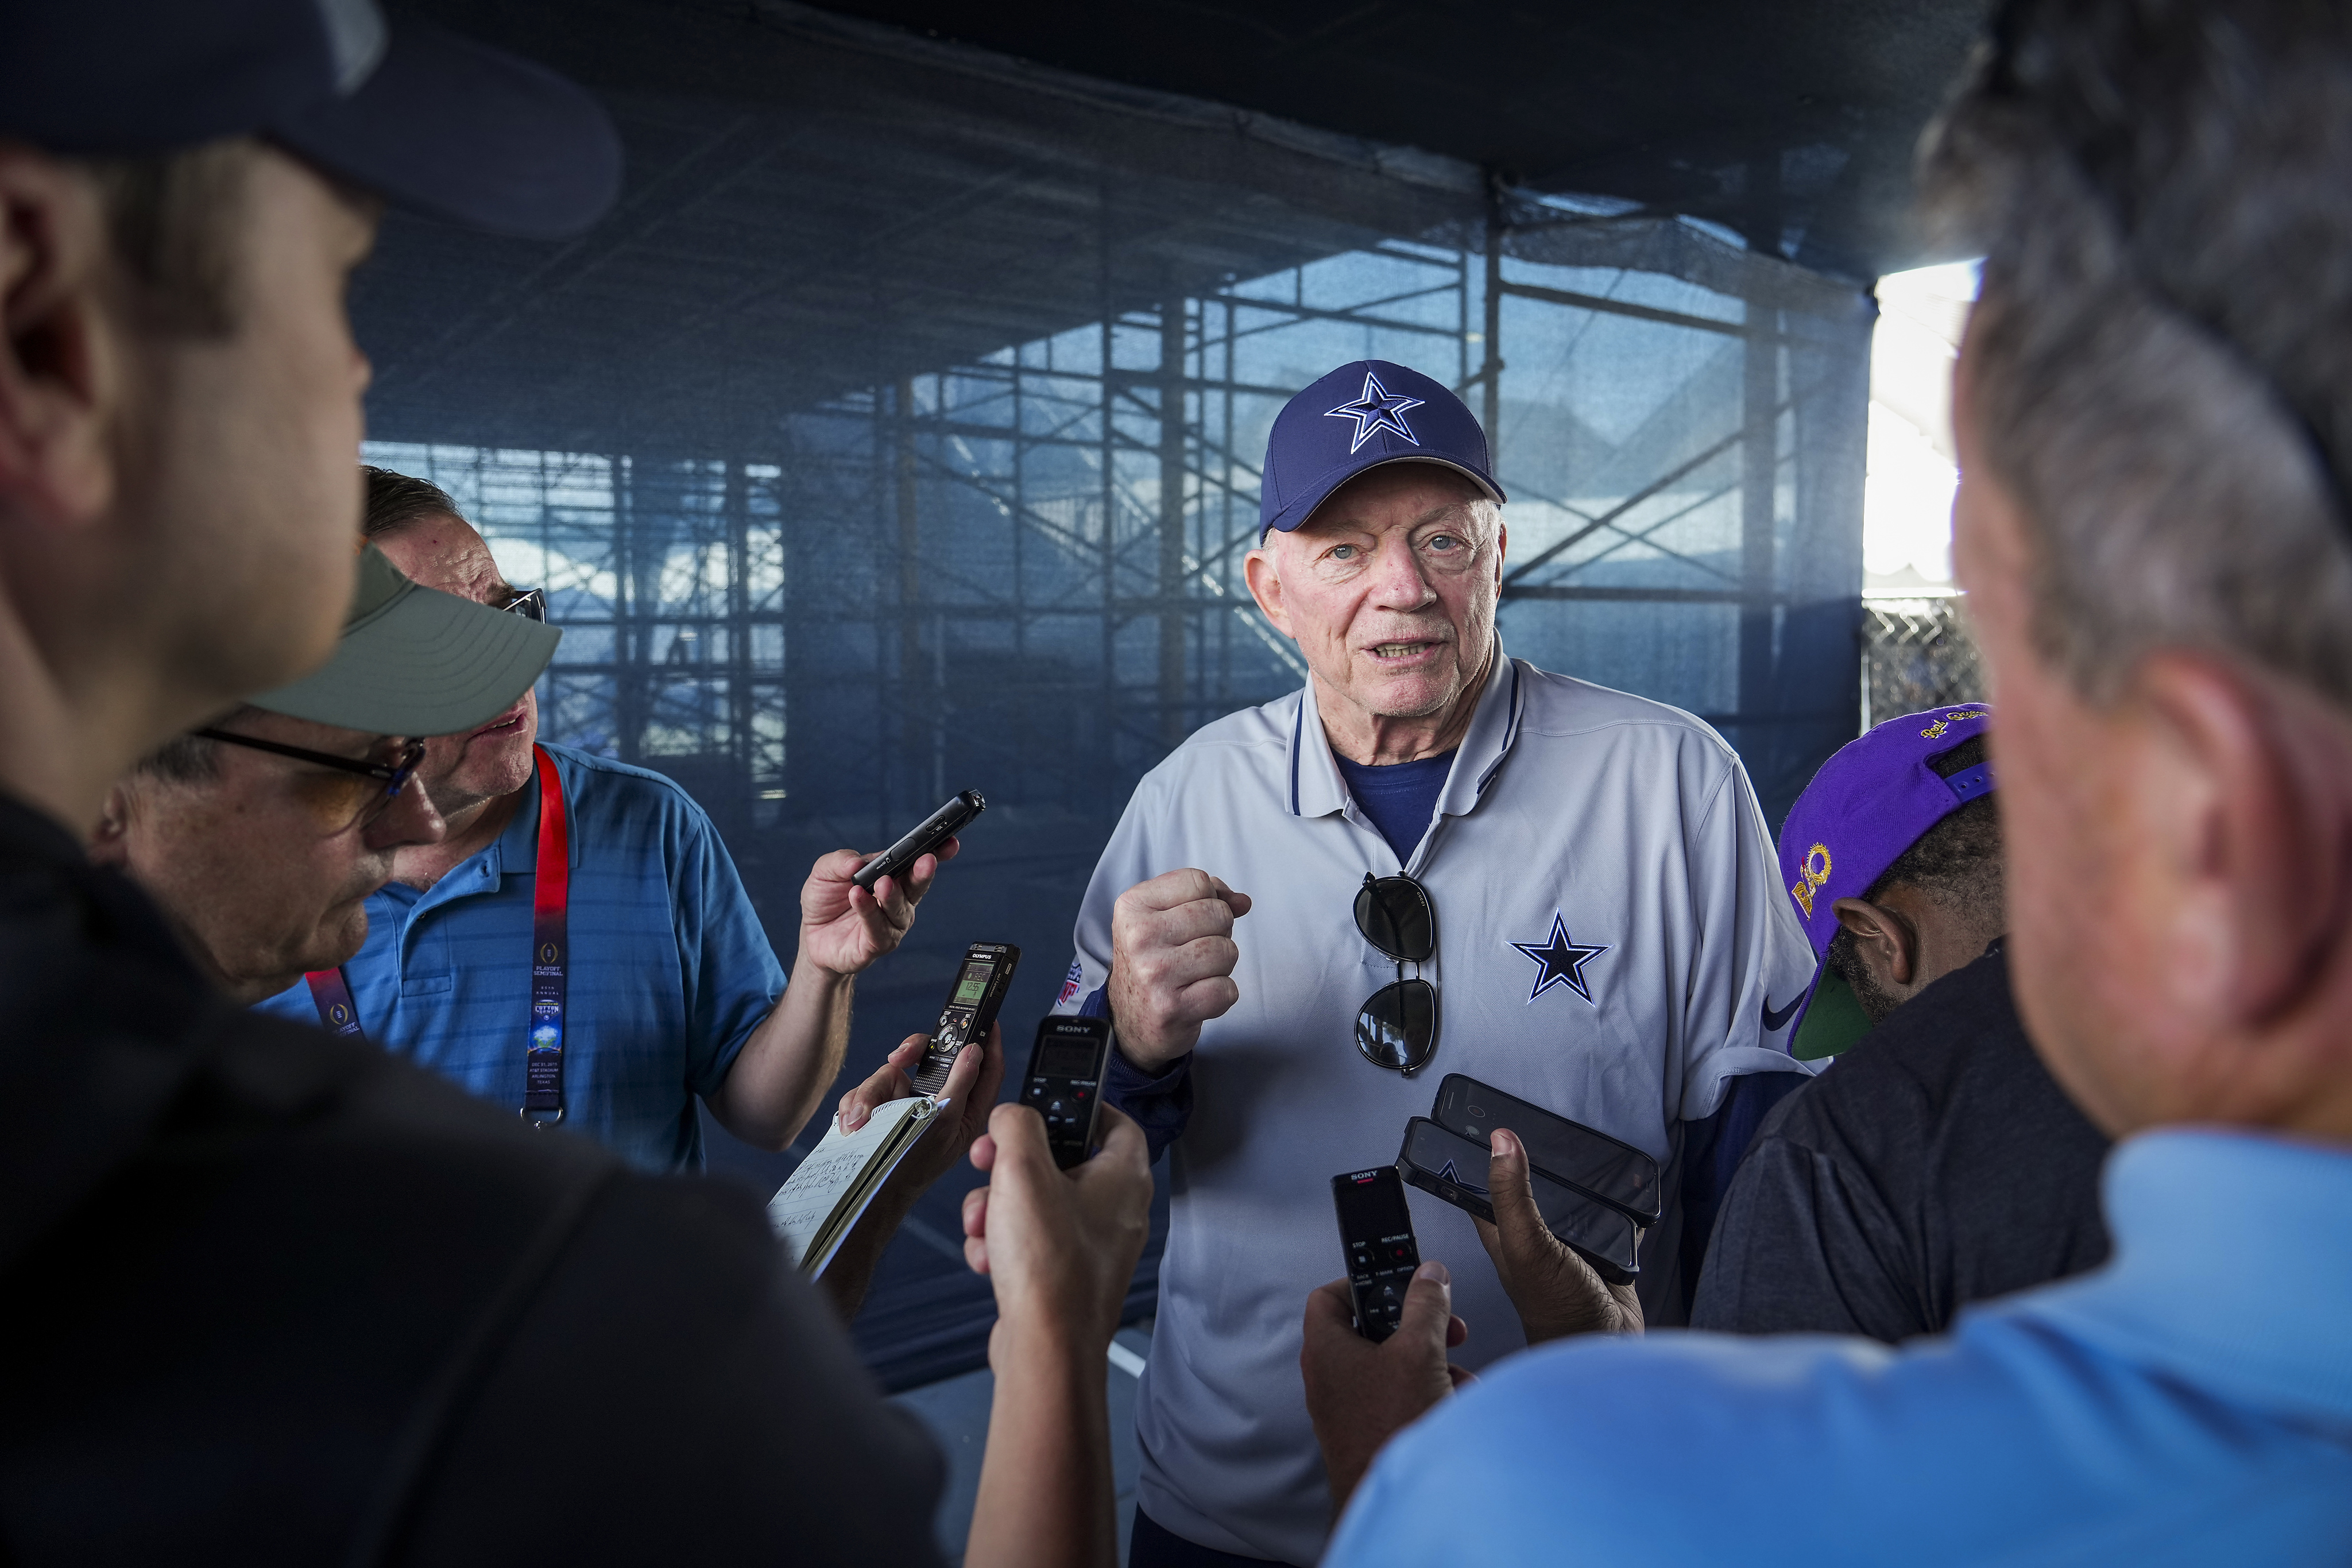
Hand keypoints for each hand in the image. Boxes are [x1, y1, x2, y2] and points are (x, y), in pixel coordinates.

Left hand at [797, 839, 956, 976]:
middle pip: (916, 887)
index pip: (917, 864)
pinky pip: (876, 929)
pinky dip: (868, 912)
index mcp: (894, 878)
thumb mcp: (825, 872)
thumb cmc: (826, 900)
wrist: (811, 937)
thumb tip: (857, 861)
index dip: (936, 852)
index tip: (949, 842)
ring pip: (899, 910)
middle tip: (926, 860)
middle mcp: (898, 902)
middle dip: (923, 873)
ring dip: (893, 895)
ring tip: (883, 882)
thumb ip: (839, 861)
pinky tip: (858, 897)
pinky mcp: (875, 946)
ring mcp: (890, 925)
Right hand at [835, 1023, 1006, 1183]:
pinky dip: (859, 1102)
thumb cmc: (911, 1166)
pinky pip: (870, 1088)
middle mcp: (938, 1102)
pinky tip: (855, 1123)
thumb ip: (959, 1084)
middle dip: (914, 1053)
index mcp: (966, 1110)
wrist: (864, 1191)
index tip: (987, 1016)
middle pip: (935, 1056)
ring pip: (894, 1070)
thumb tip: (975, 1051)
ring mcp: (908, 1102)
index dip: (989, 1040)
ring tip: (863, 1117)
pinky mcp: (881, 1106)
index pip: (986, 1069)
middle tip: (901, 1057)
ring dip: (874, 1090)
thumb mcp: (943, 1124)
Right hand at [960, 1103, 1153, 1350]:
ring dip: (997, 1209)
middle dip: (1011, 1166)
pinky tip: (988, 1260)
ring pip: (1035, 1204)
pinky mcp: (1065, 1277)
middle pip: (1060, 1162)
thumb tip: (1012, 1116)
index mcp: (1124, 1177)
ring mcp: (1091, 1248)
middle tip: (987, 1163)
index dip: (1077, 1106)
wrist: (1046, 1349)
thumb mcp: (1023, 1170)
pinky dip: (1002, 1246)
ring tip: (984, 1226)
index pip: (1113, 1120)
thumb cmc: (1049, 1266)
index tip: (1040, 1105)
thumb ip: (1016, 1125)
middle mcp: (1115, 1211)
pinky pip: (1029, 1244)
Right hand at [1105, 868, 1251, 1071]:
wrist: (1129, 1020)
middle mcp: (1140, 936)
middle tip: (1194, 952)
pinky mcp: (1172, 1008)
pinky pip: (1227, 989)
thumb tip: (1243, 901)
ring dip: (1222, 966)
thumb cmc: (1153, 962)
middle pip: (1218, 914)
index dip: (1209, 900)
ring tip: (1195, 975)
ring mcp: (1154, 973)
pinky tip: (1198, 997)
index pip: (1199, 881)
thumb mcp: (1163, 919)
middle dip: (1219, 933)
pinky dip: (1222, 995)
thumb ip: (1205, 899)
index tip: (1191, 922)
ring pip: (1226, 951)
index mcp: (1133, 906)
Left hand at [1300, 1263, 1472, 1512]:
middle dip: (1415, 1325)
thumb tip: (1428, 1276)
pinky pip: (1399, 1397)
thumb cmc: (1392, 1431)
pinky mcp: (1370, 1430)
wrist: (1397, 1502)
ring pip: (1390, 1365)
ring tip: (1457, 1371)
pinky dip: (1427, 1392)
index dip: (1364, 1280)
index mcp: (1326, 1349)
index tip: (1400, 1281)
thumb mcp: (1419, 1351)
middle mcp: (1331, 1378)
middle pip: (1370, 1329)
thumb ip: (1425, 1305)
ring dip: (1429, 1362)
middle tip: (1443, 1324)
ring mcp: (1348, 1408)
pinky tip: (1454, 1400)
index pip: (1330, 1295)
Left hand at [1473, 1128, 1642, 1343]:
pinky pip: (1609, 1216)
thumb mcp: (1526, 1247)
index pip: (1482, 1189)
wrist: (1609, 1347)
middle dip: (1536, 1163)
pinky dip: (1617, 1201)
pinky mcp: (1604, 1250)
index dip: (1479, 1161)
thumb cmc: (1558, 1309)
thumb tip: (1501, 1142)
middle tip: (1542, 1126)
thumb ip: (1513, 1196)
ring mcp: (1569, 1244)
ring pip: (1570, 1200)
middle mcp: (1533, 1238)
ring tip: (1584, 1148)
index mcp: (1503, 1236)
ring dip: (1579, 1180)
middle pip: (1530, 1189)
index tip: (1481, 1125)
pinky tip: (1625, 1184)